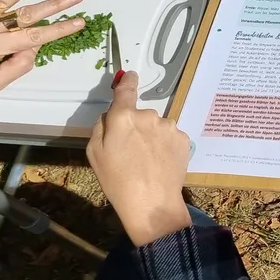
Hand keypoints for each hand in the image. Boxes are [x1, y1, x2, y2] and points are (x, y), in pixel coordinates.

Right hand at [87, 72, 191, 245]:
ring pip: (157, 127)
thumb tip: (112, 113)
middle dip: (136, 127)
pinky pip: (171, 137)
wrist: (152, 203)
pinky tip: (160, 164)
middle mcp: (149, 115)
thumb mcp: (95, 153)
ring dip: (152, 137)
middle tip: (131, 152)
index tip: (130, 76)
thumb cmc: (117, 180)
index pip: (126, 90)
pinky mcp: (184, 139)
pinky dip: (166, 146)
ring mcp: (169, 126)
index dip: (127, 81)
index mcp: (124, 117)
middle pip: (140, 115)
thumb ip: (102, 126)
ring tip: (147, 162)